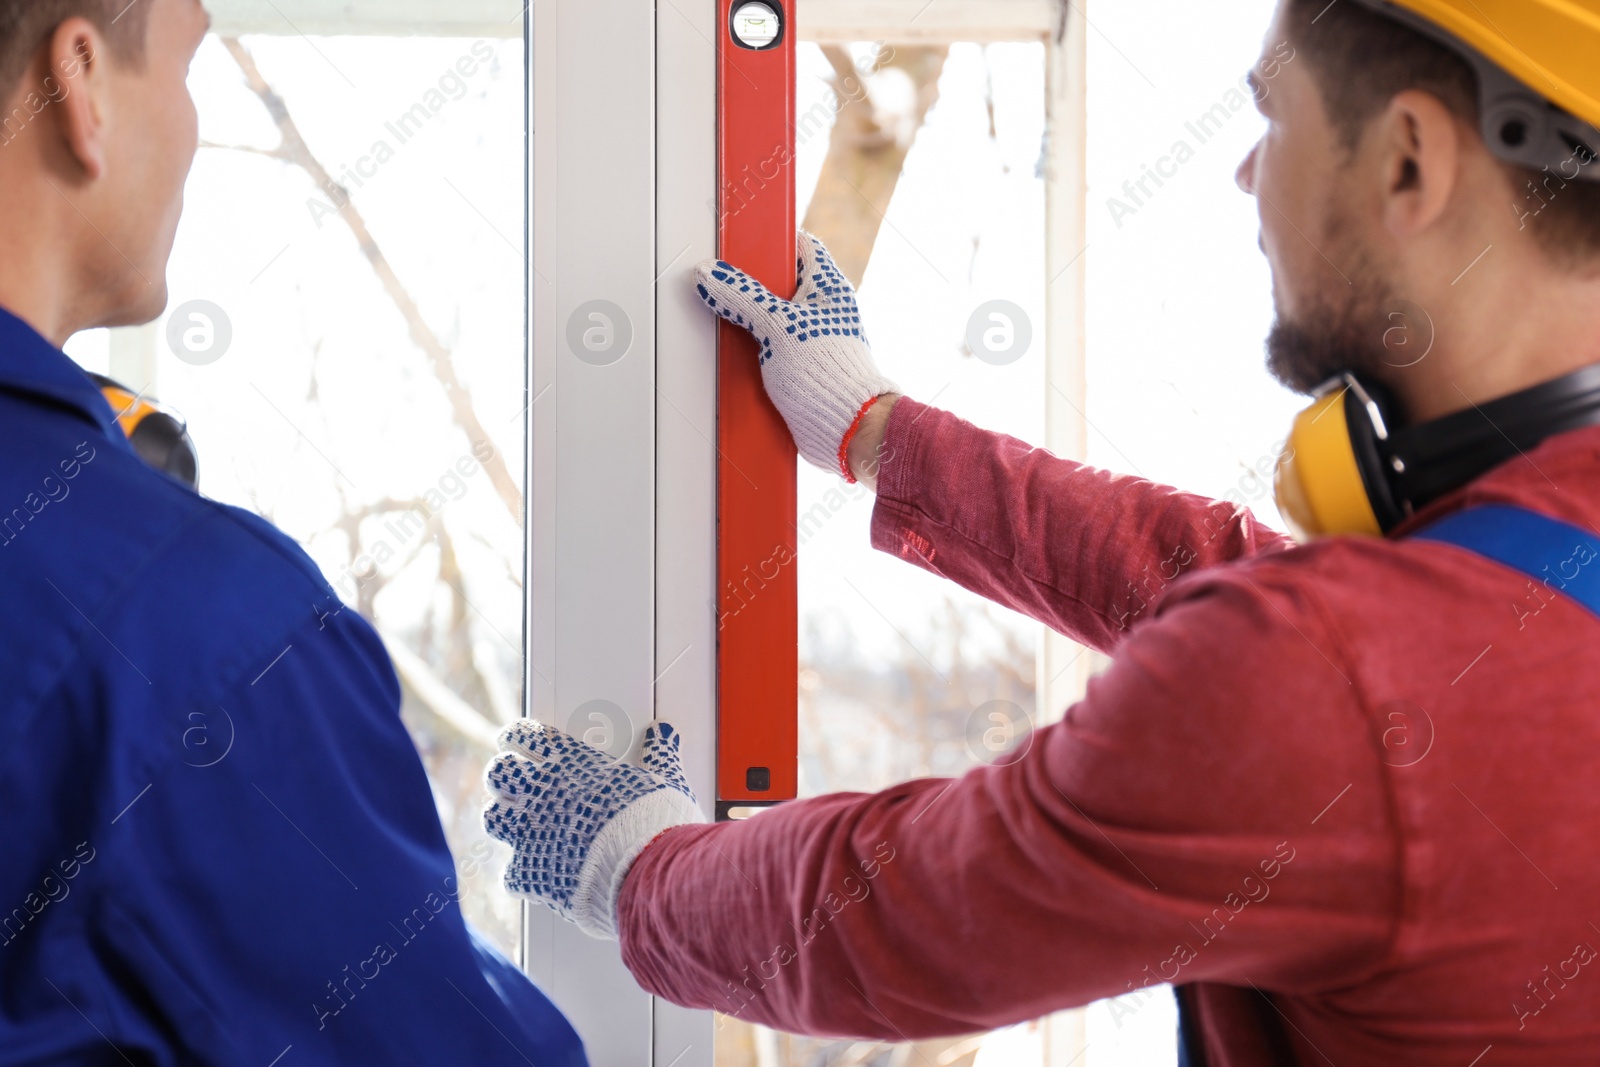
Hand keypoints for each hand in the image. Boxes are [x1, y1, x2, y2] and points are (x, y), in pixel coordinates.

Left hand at [483, 721, 705, 939]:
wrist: (649, 874)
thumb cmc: (657, 824)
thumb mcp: (665, 781)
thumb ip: (659, 755)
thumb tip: (663, 731)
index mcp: (573, 763)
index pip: (526, 736)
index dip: (517, 738)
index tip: (513, 741)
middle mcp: (543, 793)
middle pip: (498, 773)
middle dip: (504, 777)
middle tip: (514, 784)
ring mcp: (531, 833)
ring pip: (494, 819)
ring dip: (506, 821)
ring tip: (520, 827)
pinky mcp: (530, 872)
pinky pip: (511, 873)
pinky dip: (524, 875)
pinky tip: (538, 876)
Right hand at [694, 231, 899, 480]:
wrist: (847, 429)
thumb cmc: (829, 373)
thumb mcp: (776, 326)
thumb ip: (741, 297)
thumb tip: (711, 274)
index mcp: (828, 287)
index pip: (801, 247)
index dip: (773, 242)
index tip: (743, 242)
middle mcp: (824, 311)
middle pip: (780, 285)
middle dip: (751, 287)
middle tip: (724, 284)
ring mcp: (813, 340)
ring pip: (773, 320)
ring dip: (750, 324)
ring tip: (726, 320)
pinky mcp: (803, 368)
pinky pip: (772, 350)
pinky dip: (755, 352)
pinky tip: (737, 354)